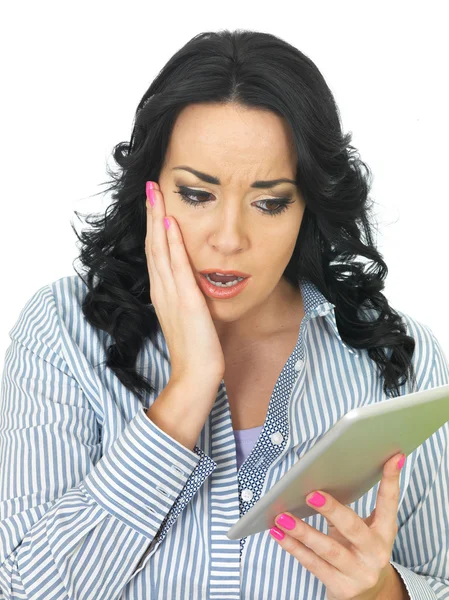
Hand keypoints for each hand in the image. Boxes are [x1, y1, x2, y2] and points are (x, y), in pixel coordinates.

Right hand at [145, 181, 225, 382]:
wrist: (197, 373)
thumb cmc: (196, 347)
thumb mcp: (190, 314)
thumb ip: (188, 294)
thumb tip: (194, 280)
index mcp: (163, 292)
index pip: (156, 251)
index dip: (153, 224)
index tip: (155, 201)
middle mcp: (162, 289)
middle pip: (153, 244)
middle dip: (151, 212)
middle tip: (150, 186)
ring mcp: (171, 294)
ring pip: (160, 248)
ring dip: (156, 218)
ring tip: (155, 193)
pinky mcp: (185, 300)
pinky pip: (176, 266)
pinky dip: (171, 243)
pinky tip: (169, 222)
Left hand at [270, 452, 405, 599]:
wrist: (368, 596)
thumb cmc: (358, 551)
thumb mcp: (363, 530)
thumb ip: (348, 510)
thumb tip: (318, 480)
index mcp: (384, 533)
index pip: (389, 503)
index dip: (391, 480)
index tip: (393, 457)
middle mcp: (375, 553)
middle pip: (353, 527)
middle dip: (331, 510)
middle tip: (310, 494)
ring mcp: (359, 573)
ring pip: (327, 549)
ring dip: (302, 531)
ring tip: (282, 516)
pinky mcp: (342, 588)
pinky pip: (313, 564)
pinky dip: (293, 547)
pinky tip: (279, 533)